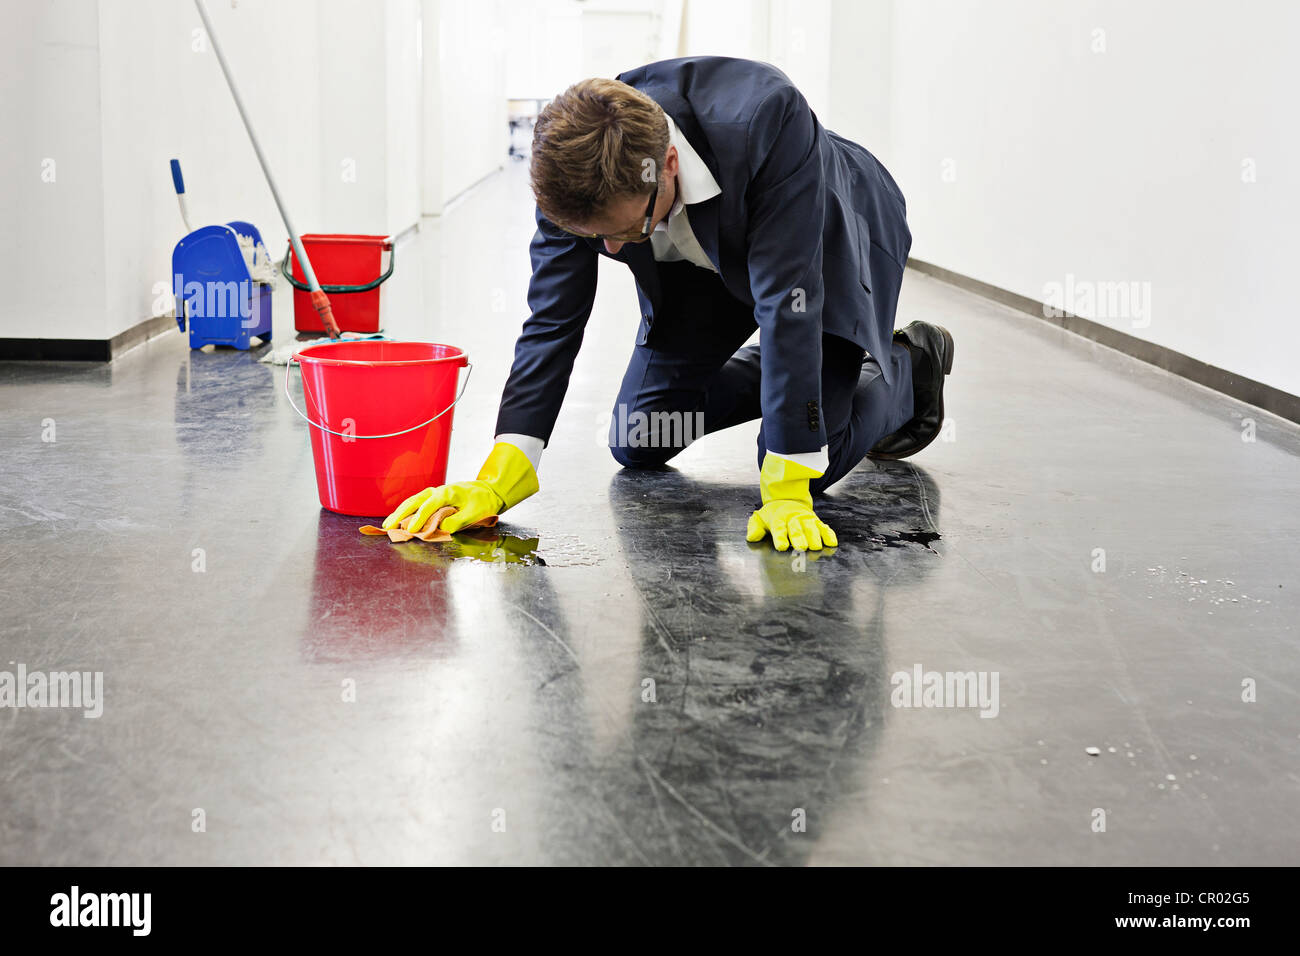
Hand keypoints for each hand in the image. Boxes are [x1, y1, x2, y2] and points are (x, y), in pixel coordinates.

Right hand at [382, 441, 537, 532]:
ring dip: (399, 512)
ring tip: (387, 524)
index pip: (429, 506)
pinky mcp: (435, 498)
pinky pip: (417, 503)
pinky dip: (406, 511)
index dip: (419, 519)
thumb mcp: (474, 513)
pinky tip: (399, 519)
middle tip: (387, 527)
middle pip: (414, 501)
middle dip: (400, 514)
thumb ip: (457, 522)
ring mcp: (435, 493)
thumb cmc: (483, 501)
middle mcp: (438, 491)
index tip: (411, 530)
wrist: (489, 491)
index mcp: (448, 492)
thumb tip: (441, 529)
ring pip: (412, 501)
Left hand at [745, 452, 837, 551]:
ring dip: (814, 537)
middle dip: (799, 538)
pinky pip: (824, 528)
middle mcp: (794, 519)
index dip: (780, 538)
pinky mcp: (817, 521)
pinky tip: (831, 543)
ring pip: (811, 528)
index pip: (779, 529)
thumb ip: (754, 527)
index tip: (781, 546)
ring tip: (815, 547)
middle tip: (801, 547)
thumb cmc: (773, 514)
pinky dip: (828, 535)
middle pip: (797, 529)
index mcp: (779, 519)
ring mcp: (806, 519)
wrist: (788, 499)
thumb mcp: (760, 517)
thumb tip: (752, 537)